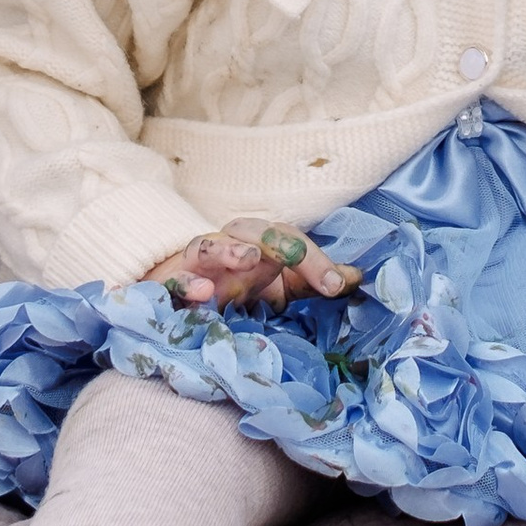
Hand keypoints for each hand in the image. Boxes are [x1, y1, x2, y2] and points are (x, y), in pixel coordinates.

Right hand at [145, 226, 359, 311]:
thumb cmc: (232, 283)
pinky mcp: (170, 286)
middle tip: (298, 260)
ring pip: (209, 245)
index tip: (335, 285)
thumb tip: (355, 277)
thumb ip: (311, 280)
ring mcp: (197, 265)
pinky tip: (203, 294)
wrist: (176, 290)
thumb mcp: (276, 284)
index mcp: (257, 245)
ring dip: (229, 250)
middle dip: (279, 244)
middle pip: (253, 231)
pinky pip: (175, 281)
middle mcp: (228, 246)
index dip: (314, 258)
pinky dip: (187, 285)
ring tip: (250, 260)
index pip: (289, 238)